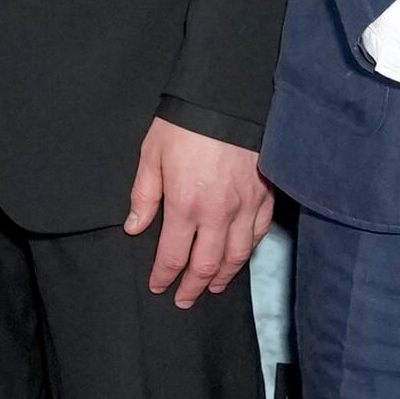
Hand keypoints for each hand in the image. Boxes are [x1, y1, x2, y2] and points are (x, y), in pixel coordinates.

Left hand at [126, 120, 273, 303]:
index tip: (158, 287)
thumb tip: (134, 227)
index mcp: (185, 205)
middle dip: (193, 287)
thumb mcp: (152, 155)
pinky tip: (241, 256)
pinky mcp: (264, 195)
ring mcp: (245, 206)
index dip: (164, 277)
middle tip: (184, 300)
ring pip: (237, 255)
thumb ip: (144, 195)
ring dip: (224, 277)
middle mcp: (218, 213)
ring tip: (214, 288)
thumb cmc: (184, 125)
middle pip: (207, 265)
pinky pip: (259, 233)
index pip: (173, 256)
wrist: (227, 98)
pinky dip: (249, 250)